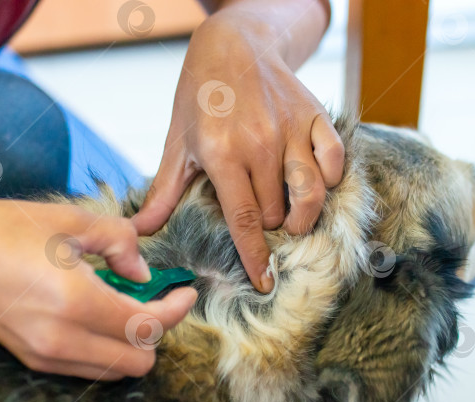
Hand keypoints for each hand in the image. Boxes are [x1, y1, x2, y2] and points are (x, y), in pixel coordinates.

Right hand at [0, 198, 196, 379]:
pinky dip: (105, 347)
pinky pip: (86, 366)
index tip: (186, 290)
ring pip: (113, 371)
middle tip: (155, 297)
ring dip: (131, 343)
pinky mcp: (30, 359)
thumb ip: (120, 243)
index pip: (149, 326)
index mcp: (76, 303)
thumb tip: (144, 270)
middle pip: (138, 362)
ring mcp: (44, 356)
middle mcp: (62, 340)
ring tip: (125, 302)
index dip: (176, 310)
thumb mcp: (69, 220)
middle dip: (156, 332)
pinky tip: (96, 312)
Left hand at [133, 3, 343, 292]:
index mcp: (222, 155)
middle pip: (275, 213)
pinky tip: (315, 182)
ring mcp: (291, 130)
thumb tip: (140, 232)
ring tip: (291, 220)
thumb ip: (164, 191)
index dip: (255, 258)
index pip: (244, 221)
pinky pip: (334, 160)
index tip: (264, 283)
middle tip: (259, 218)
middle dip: (268, 228)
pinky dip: (329, 179)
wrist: (234, 44)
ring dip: (302, 216)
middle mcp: (260, 144)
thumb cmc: (200, 98)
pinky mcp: (315, 117)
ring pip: (310, 194)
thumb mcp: (177, 143)